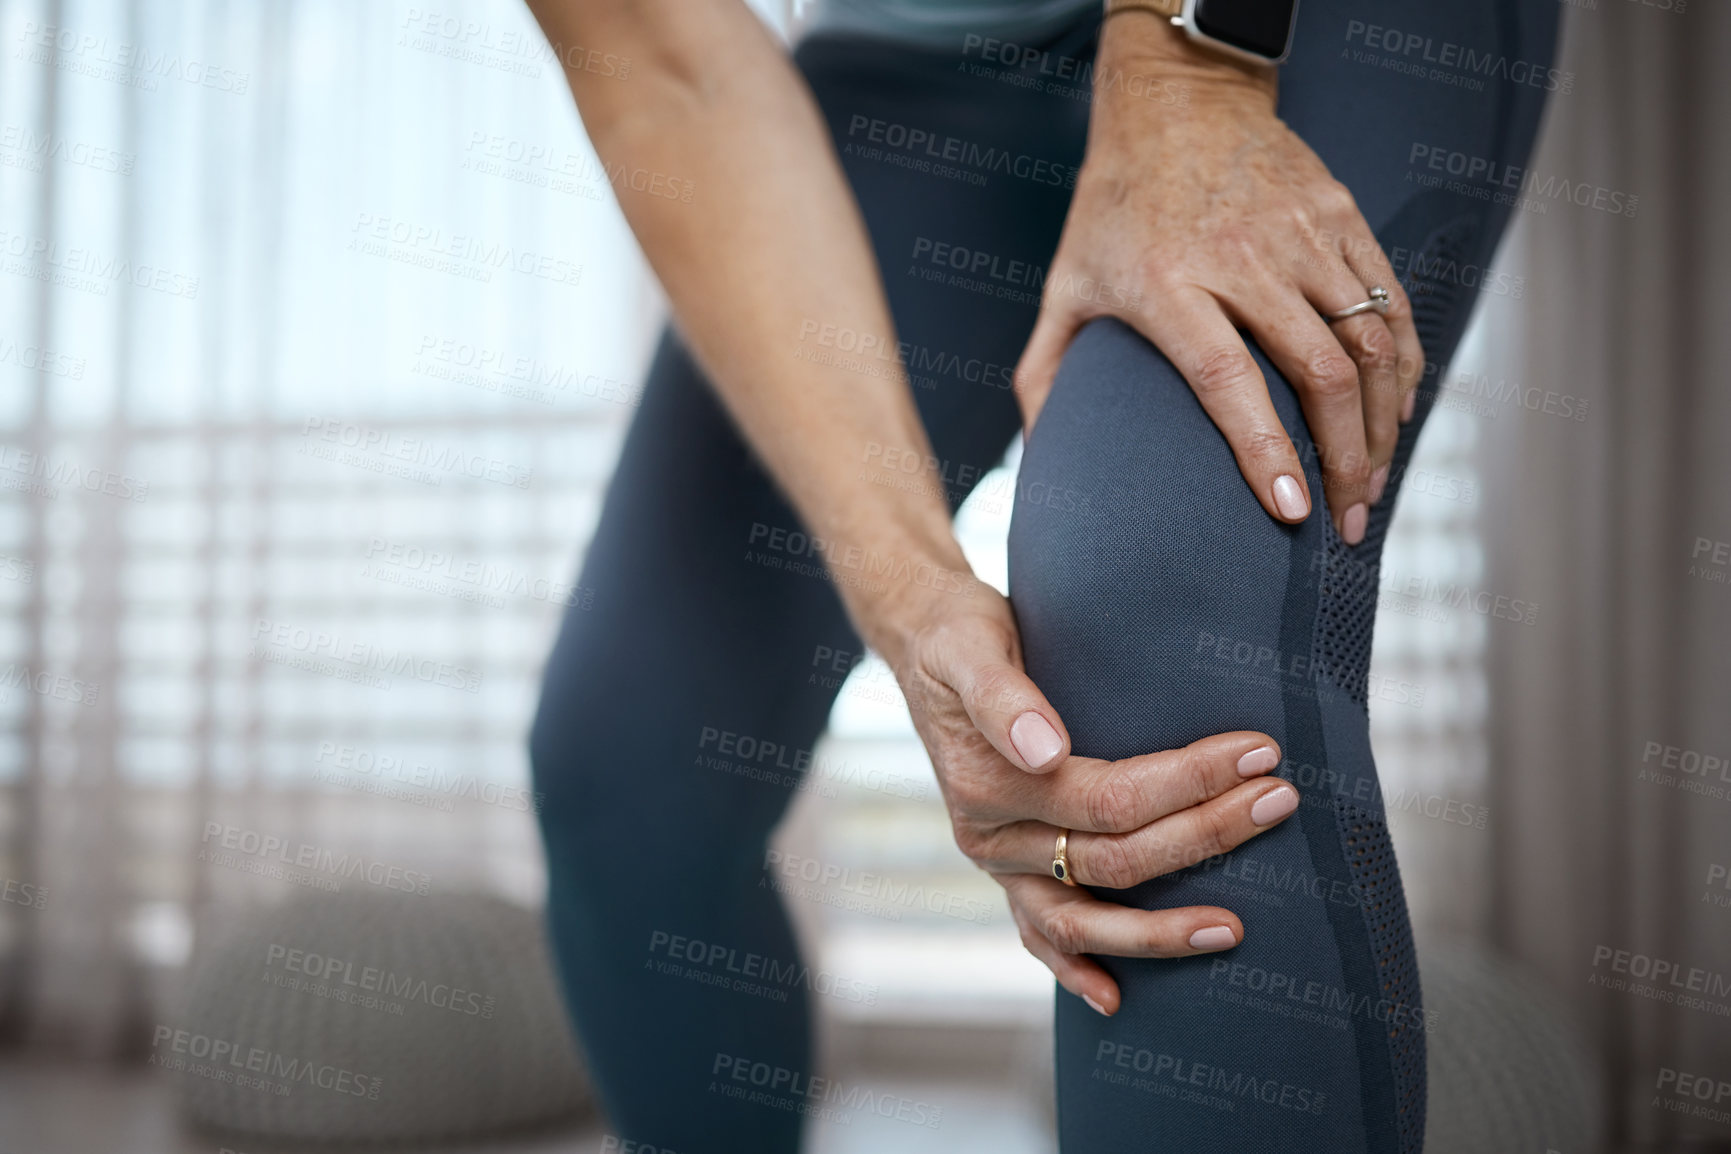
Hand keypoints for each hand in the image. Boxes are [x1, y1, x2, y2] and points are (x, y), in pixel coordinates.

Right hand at [888, 586, 1299, 1015]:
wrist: (922, 642)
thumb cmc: (959, 637)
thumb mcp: (969, 646)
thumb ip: (1001, 697)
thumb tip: (1045, 748)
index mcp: (988, 785)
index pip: (1108, 798)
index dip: (1187, 780)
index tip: (1258, 752)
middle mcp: (991, 837)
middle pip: (1114, 859)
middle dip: (1204, 835)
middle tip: (1279, 800)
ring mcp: (999, 864)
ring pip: (1084, 920)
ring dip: (1159, 931)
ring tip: (1235, 930)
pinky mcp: (1008, 871)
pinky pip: (1042, 936)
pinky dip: (1076, 970)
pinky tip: (1116, 1001)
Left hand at [1014, 16, 1425, 543]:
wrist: (1176, 101)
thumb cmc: (1113, 206)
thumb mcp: (1065, 287)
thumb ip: (1045, 375)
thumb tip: (1038, 460)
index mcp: (1168, 282)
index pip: (1228, 379)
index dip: (1265, 450)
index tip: (1292, 511)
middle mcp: (1242, 258)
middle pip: (1318, 371)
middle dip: (1345, 459)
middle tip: (1348, 522)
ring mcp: (1302, 234)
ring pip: (1368, 342)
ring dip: (1383, 424)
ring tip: (1375, 484)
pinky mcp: (1342, 216)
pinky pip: (1390, 303)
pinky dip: (1403, 367)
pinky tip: (1396, 416)